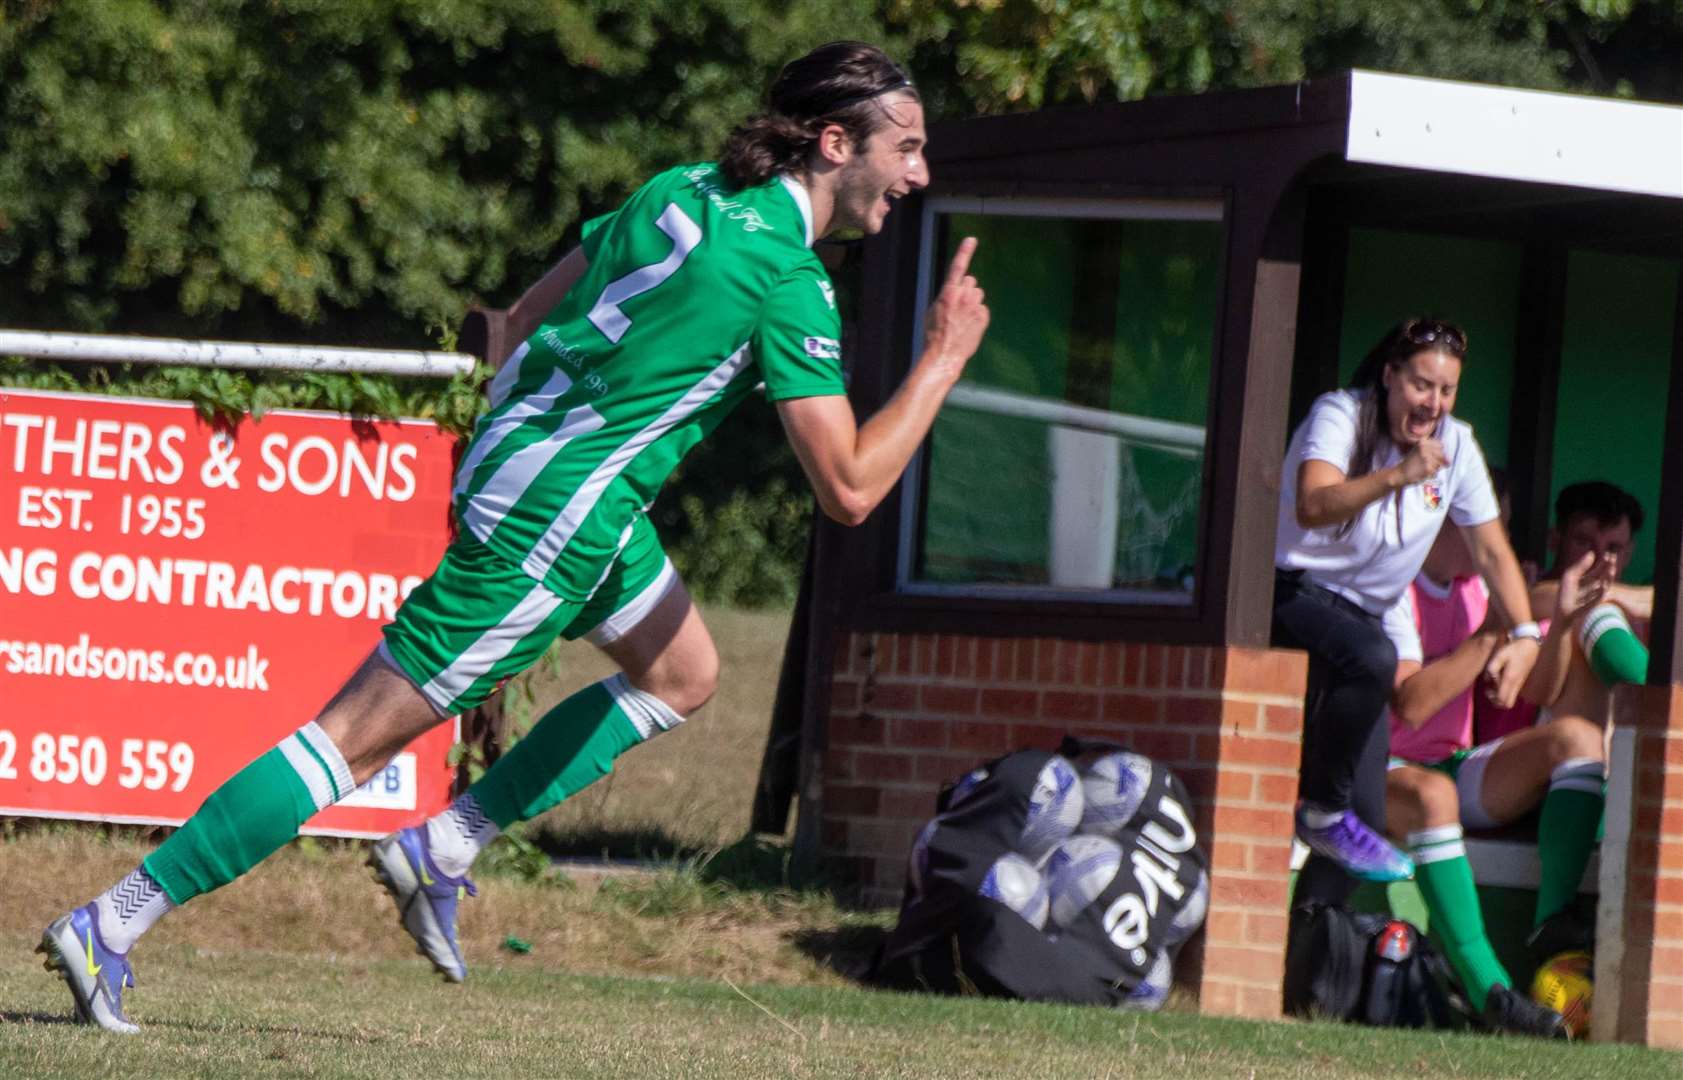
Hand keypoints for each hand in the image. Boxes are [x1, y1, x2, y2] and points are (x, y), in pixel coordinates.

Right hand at [921, 237, 989, 379]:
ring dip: (972, 301)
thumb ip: (946, 295)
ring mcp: (975, 306)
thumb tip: (955, 290)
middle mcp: (964, 296)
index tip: (972, 239)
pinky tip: (969, 325)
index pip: (957, 267)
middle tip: (957, 306)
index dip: (964, 251)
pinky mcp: (984, 316)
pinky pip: (983, 308)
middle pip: (970, 281)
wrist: (944, 353)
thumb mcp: (932, 309)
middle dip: (965, 289)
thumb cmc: (934, 333)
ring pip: (978, 294)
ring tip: (962, 317)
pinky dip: (977, 315)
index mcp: (948, 292)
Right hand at [1397, 437, 1447, 485]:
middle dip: (1436, 461)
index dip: (1436, 453)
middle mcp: (1425, 447)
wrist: (1399, 474)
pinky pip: (1437, 471)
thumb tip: (1449, 461)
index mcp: (1422, 441)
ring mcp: (1427, 457)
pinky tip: (1422, 473)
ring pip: (1440, 464)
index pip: (1441, 445)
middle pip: (1442, 455)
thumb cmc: (1411, 464)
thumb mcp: (1420, 451)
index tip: (1428, 457)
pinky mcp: (1428, 467)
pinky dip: (1431, 474)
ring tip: (1422, 468)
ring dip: (1434, 468)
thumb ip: (1435, 452)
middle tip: (1424, 464)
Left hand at [1482, 636, 1539, 708]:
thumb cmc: (1513, 649)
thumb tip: (1488, 680)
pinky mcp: (1520, 682)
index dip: (1494, 699)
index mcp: (1510, 679)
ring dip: (1500, 697)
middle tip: (1490, 690)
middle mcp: (1516, 685)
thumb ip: (1492, 668)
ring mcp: (1519, 684)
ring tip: (1493, 686)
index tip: (1488, 689)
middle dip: (1497, 702)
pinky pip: (1512, 694)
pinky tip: (1499, 682)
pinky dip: (1504, 693)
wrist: (1530, 645)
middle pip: (1507, 705)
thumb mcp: (1500, 655)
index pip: (1503, 700)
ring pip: (1510, 700)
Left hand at [1553, 549, 1611, 624]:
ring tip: (1611, 569)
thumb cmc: (1565, 594)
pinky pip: (1600, 598)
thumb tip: (1592, 553)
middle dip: (1610, 566)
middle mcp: (1595, 586)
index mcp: (1590, 579)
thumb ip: (1580, 565)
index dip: (1604, 562)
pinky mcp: (1593, 604)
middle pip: (1605, 575)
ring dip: (1609, 577)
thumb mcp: (1570, 576)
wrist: (1562, 612)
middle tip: (1613, 558)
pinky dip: (1602, 592)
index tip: (1608, 554)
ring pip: (1606, 584)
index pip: (1600, 569)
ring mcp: (1596, 595)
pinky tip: (1603, 586)